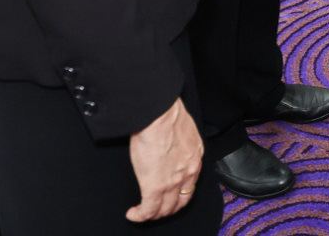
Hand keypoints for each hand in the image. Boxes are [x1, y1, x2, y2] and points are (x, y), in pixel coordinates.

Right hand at [126, 98, 203, 222]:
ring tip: (144, 212)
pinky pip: (148, 210)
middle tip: (157, 209)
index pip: (191, 183)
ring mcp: (173, 181)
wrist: (159, 113)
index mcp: (195, 156)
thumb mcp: (183, 128)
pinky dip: (140, 215)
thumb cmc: (167, 113)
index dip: (179, 193)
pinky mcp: (155, 186)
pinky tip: (133, 213)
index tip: (170, 194)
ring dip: (154, 213)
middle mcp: (188, 171)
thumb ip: (180, 140)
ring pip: (166, 209)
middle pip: (181, 201)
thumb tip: (170, 141)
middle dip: (168, 208)